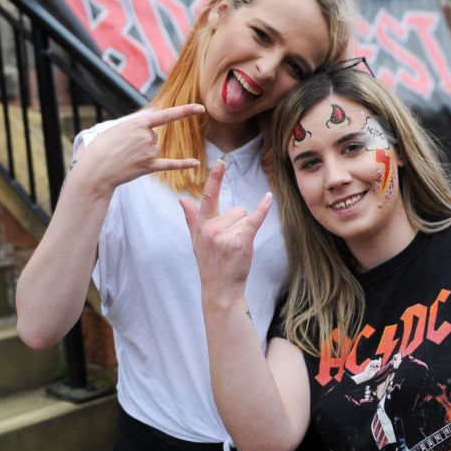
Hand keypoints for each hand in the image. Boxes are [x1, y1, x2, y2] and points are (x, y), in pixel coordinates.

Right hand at [78, 104, 204, 192]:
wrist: (95, 171)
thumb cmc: (102, 148)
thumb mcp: (117, 128)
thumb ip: (136, 126)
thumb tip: (152, 131)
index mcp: (138, 124)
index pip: (166, 115)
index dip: (185, 111)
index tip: (200, 108)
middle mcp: (146, 137)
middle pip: (154, 136)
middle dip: (142, 140)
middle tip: (123, 147)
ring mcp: (149, 153)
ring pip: (156, 148)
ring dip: (144, 152)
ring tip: (126, 157)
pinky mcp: (149, 167)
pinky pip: (170, 164)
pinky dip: (183, 164)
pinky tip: (196, 163)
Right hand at [180, 160, 272, 305]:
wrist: (220, 288)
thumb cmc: (210, 262)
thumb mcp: (196, 240)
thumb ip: (191, 217)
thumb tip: (182, 198)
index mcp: (203, 225)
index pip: (209, 196)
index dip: (215, 178)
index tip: (221, 162)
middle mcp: (213, 228)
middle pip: (237, 210)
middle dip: (238, 224)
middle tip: (230, 244)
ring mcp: (227, 235)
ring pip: (246, 218)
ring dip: (245, 230)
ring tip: (236, 248)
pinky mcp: (242, 242)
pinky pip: (254, 220)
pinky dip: (262, 209)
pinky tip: (268, 197)